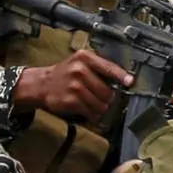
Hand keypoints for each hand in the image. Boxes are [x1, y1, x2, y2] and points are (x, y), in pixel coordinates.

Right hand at [13, 50, 131, 126]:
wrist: (42, 84)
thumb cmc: (66, 73)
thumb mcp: (80, 62)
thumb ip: (99, 67)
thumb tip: (123, 79)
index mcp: (84, 58)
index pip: (108, 67)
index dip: (121, 76)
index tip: (130, 82)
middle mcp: (79, 70)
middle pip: (107, 91)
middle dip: (107, 98)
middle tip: (102, 97)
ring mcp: (75, 86)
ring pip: (101, 104)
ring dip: (100, 108)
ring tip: (93, 104)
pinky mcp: (70, 101)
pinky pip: (91, 112)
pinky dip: (92, 114)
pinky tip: (87, 110)